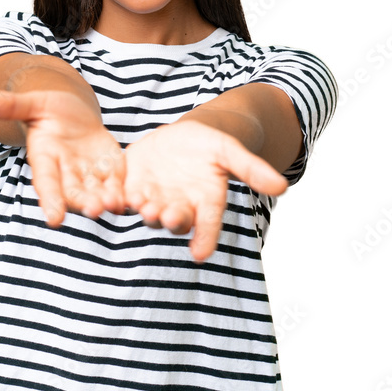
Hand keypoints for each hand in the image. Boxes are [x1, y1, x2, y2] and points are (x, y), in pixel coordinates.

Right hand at [0, 89, 125, 226]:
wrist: (74, 113)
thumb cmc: (48, 108)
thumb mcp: (32, 102)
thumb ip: (8, 104)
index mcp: (45, 159)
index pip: (45, 182)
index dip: (49, 200)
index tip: (54, 219)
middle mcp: (66, 173)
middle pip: (73, 192)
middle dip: (83, 203)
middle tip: (94, 211)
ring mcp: (89, 174)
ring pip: (97, 192)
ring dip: (106, 201)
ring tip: (115, 206)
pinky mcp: (110, 171)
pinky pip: (117, 184)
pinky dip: (123, 192)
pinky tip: (131, 199)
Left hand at [123, 120, 287, 261]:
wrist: (182, 137)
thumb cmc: (211, 147)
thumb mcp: (231, 153)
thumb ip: (252, 169)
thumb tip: (284, 186)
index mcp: (203, 206)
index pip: (207, 227)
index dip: (205, 239)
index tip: (202, 253)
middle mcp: (177, 208)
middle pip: (173, 220)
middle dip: (169, 219)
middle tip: (167, 215)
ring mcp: (151, 199)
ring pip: (144, 210)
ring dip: (140, 210)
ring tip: (137, 203)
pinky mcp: (128, 186)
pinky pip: (119, 195)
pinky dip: (112, 196)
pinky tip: (107, 194)